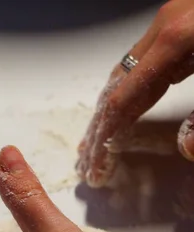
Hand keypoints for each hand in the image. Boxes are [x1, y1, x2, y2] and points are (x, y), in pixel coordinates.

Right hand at [78, 0, 193, 187]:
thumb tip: (187, 148)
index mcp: (178, 40)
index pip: (124, 100)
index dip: (107, 139)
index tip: (99, 169)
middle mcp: (167, 27)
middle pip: (116, 86)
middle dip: (99, 130)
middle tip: (88, 163)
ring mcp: (173, 20)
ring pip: (125, 72)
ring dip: (109, 112)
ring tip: (96, 142)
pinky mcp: (183, 23)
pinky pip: (142, 62)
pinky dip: (128, 92)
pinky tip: (126, 110)